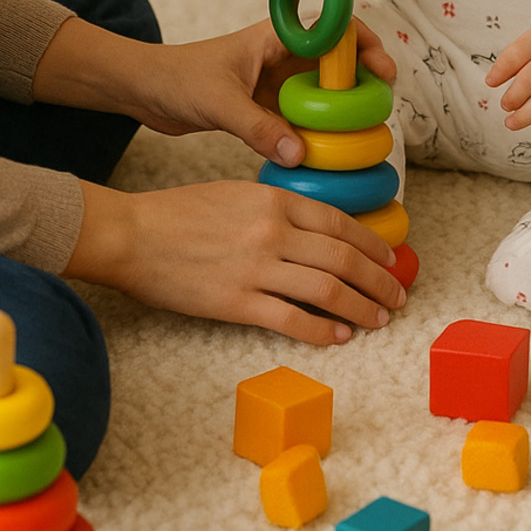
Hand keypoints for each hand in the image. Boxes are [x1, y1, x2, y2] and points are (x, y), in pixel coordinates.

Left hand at [33, 14, 394, 168]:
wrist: (146, 91)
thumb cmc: (177, 80)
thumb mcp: (218, 102)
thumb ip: (256, 127)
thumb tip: (299, 154)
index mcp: (276, 38)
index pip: (333, 28)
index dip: (364, 44)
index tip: (383, 70)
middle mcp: (283, 57)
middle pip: (337, 62)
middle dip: (364, 79)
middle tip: (383, 105)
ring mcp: (276, 83)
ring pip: (324, 92)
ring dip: (345, 108)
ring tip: (365, 133)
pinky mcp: (267, 107)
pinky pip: (304, 118)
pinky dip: (320, 131)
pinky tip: (331, 153)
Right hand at [64, 177, 407, 345]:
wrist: (133, 234)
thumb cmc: (179, 213)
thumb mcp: (236, 194)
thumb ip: (276, 209)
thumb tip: (314, 231)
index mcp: (274, 201)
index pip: (340, 224)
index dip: (373, 245)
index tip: (391, 261)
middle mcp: (273, 232)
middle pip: (343, 258)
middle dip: (378, 281)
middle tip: (397, 297)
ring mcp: (257, 268)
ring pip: (328, 290)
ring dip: (361, 307)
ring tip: (378, 320)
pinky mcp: (238, 303)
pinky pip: (293, 320)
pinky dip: (324, 330)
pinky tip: (340, 337)